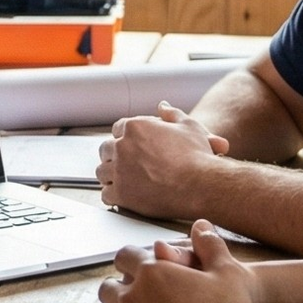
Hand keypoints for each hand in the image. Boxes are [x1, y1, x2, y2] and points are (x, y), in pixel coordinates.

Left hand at [96, 103, 228, 218]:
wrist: (200, 185)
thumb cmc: (197, 156)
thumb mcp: (188, 126)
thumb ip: (171, 114)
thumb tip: (162, 106)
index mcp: (135, 127)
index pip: (118, 128)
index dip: (124, 137)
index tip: (129, 145)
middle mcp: (122, 147)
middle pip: (106, 149)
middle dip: (113, 156)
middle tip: (123, 164)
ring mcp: (119, 171)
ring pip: (101, 172)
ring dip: (110, 176)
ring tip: (122, 180)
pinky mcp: (121, 194)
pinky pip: (106, 194)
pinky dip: (113, 196)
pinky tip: (122, 196)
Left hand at [97, 220, 261, 302]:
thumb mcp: (227, 271)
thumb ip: (210, 245)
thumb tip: (200, 225)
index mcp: (151, 273)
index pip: (123, 257)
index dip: (131, 262)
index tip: (138, 270)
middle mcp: (132, 299)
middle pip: (107, 290)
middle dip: (118, 292)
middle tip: (134, 300)